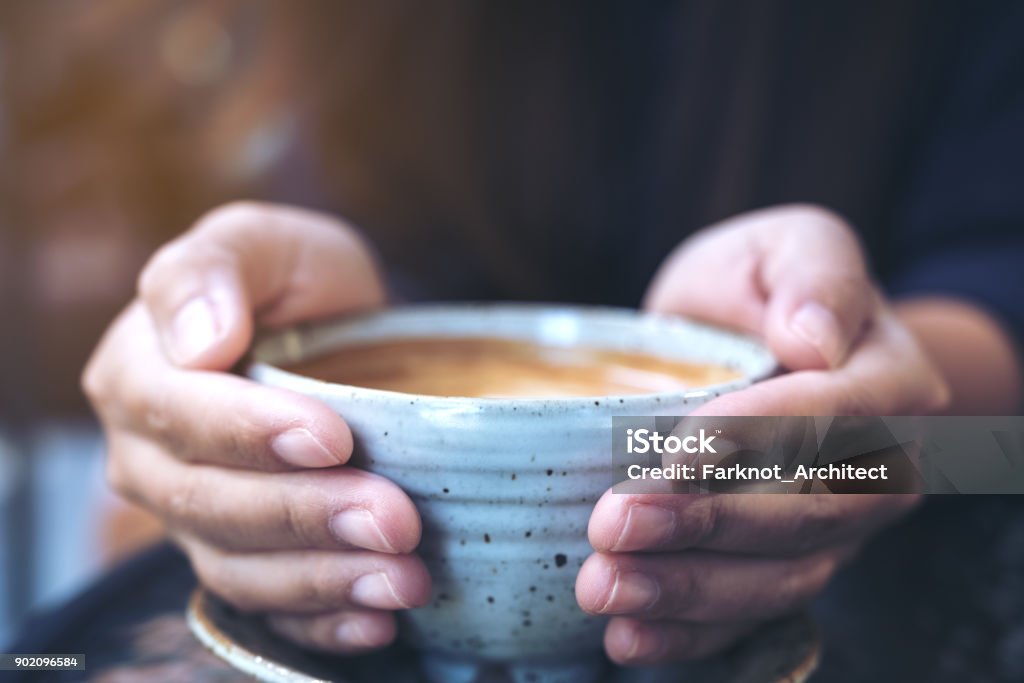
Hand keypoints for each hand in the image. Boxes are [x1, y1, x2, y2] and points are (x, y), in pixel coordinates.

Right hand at [84, 202, 430, 652]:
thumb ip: (211, 269)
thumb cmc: (293, 278)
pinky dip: (319, 622)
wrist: (333, 331)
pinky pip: (266, 607)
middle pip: (211, 502)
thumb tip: (197, 339)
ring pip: (238, 566)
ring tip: (404, 580)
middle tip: (395, 520)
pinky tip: (378, 620)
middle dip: (306, 515)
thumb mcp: (262, 243)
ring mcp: (191, 517)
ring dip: (323, 579)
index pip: (179, 413)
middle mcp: (149, 456)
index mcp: (138, 373)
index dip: (250, 431)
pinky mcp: (240, 556)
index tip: (334, 437)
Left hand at [577, 205, 949, 664]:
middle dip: (705, 526)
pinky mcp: (796, 561)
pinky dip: (693, 633)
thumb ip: (815, 274)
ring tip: (605, 587)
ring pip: (781, 576)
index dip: (752, 439)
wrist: (763, 335)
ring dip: (689, 592)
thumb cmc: (766, 283)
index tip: (672, 452)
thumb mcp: (790, 245)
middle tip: (612, 526)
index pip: (830, 418)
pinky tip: (629, 635)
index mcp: (890, 380)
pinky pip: (756, 609)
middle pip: (804, 513)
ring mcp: (843, 525)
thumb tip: (816, 338)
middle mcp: (883, 466)